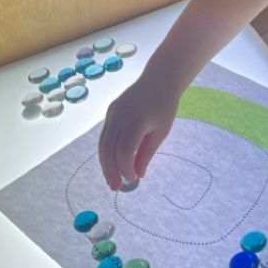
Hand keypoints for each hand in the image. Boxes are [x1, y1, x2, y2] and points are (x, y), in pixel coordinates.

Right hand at [98, 73, 179, 190]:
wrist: (159, 79)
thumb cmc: (165, 106)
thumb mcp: (161, 132)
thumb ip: (147, 153)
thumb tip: (138, 175)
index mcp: (135, 121)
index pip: (124, 151)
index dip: (125, 168)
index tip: (133, 179)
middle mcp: (119, 117)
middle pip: (108, 149)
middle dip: (110, 170)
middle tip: (116, 188)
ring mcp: (112, 113)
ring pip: (103, 143)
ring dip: (105, 164)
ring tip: (111, 180)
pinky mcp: (110, 112)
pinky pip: (105, 135)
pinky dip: (106, 151)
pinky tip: (111, 163)